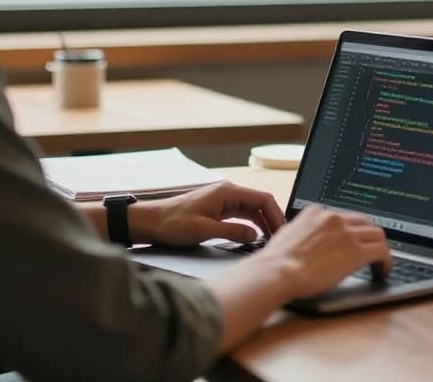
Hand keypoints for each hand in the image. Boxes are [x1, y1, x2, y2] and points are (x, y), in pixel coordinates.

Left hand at [132, 182, 284, 246]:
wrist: (150, 222)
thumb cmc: (172, 223)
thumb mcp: (204, 230)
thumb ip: (233, 232)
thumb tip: (255, 236)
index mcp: (228, 192)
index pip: (263, 199)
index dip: (277, 215)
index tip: (283, 232)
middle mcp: (228, 192)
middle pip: (261, 204)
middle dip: (273, 220)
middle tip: (280, 239)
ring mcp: (224, 200)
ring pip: (253, 210)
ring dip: (263, 223)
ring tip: (271, 240)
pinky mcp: (218, 209)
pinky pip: (242, 215)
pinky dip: (252, 225)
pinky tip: (255, 237)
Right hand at [254, 205, 391, 299]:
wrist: (279, 271)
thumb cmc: (276, 261)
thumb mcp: (286, 235)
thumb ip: (300, 231)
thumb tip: (304, 237)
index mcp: (316, 212)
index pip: (342, 215)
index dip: (350, 229)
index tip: (351, 239)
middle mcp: (334, 218)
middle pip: (363, 221)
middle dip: (368, 235)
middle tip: (369, 249)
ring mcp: (347, 233)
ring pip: (377, 233)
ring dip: (380, 247)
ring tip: (379, 261)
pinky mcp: (356, 251)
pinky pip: (381, 251)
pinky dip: (386, 260)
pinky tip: (383, 270)